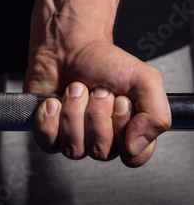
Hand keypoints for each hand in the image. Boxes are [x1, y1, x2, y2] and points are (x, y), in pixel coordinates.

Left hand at [24, 40, 170, 166]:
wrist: (68, 47)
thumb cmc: (104, 62)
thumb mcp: (144, 79)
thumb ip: (156, 115)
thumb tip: (136, 146)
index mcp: (129, 132)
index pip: (132, 157)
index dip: (124, 131)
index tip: (121, 102)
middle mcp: (102, 140)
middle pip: (100, 151)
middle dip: (96, 114)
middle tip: (98, 90)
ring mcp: (75, 139)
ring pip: (74, 149)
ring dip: (73, 113)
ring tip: (76, 88)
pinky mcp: (49, 133)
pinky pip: (49, 143)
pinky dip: (50, 119)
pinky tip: (54, 101)